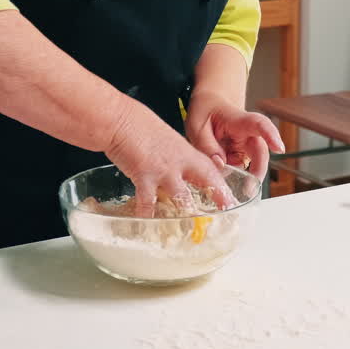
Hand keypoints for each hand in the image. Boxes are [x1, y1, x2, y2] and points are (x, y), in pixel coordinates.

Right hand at [105, 99, 234, 216]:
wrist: (119, 119)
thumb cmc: (137, 125)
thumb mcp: (164, 139)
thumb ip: (173, 157)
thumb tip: (175, 170)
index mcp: (185, 151)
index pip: (211, 169)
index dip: (221, 185)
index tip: (230, 199)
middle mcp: (179, 162)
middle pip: (206, 180)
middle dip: (218, 197)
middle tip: (225, 213)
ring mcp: (164, 170)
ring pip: (182, 197)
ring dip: (185, 213)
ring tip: (190, 229)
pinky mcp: (144, 177)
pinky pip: (148, 203)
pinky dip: (147, 216)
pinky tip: (147, 227)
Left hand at [186, 91, 285, 178]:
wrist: (209, 104)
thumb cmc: (205, 110)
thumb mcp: (197, 125)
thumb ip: (207, 145)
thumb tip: (220, 165)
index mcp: (240, 120)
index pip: (259, 125)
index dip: (271, 136)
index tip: (280, 149)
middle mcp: (248, 134)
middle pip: (261, 153)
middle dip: (257, 173)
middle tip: (248, 190)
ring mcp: (247, 147)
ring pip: (250, 166)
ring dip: (238, 176)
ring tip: (218, 176)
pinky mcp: (241, 156)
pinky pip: (239, 170)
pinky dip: (230, 176)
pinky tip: (217, 174)